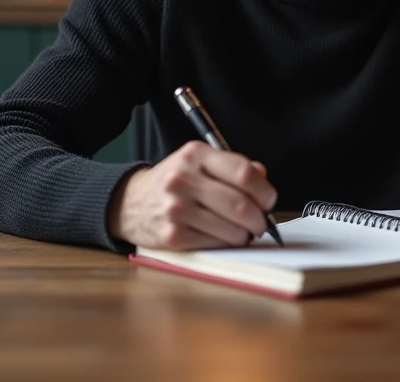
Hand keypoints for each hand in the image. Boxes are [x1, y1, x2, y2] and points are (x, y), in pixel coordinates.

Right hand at [109, 141, 277, 249]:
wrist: (130, 203)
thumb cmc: (173, 183)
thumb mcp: (199, 162)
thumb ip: (232, 167)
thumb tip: (263, 179)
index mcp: (195, 155)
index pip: (243, 172)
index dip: (264, 190)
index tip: (269, 200)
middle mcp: (183, 179)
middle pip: (240, 204)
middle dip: (259, 219)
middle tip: (261, 223)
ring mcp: (176, 209)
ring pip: (231, 229)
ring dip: (244, 234)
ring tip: (242, 231)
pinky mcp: (172, 236)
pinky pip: (214, 244)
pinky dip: (226, 244)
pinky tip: (222, 237)